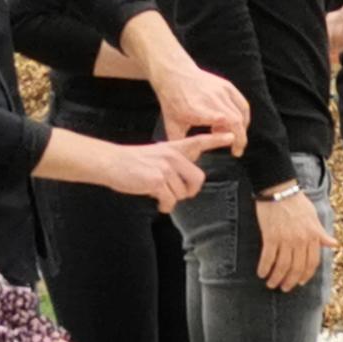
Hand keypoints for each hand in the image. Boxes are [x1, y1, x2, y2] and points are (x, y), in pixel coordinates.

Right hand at [104, 131, 234, 211]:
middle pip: (197, 179)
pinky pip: (170, 200)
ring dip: (170, 198)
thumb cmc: (134, 163)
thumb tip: (189, 184)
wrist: (111, 162)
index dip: (216, 140)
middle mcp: (173, 156)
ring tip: (156, 190)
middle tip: (175, 192)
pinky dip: (164, 205)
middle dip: (189, 190)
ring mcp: (165, 167)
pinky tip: (155, 200)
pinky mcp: (157, 180)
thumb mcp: (157, 155)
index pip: (198, 142)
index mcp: (174, 148)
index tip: (231, 136)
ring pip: (181, 193)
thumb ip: (175, 164)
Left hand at [154, 63, 249, 157]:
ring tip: (229, 135)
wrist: (174, 73)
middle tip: (236, 150)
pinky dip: (244, 118)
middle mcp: (211, 99)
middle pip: (235, 120)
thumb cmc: (172, 100)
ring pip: (241, 115)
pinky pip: (243, 106)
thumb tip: (189, 160)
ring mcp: (221, 91)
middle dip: (239, 138)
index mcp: (196, 109)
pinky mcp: (227, 86)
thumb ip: (181, 143)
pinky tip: (236, 124)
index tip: (233, 146)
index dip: (228, 130)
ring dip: (240, 129)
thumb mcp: (171, 123)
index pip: (218, 117)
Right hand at [254, 189, 337, 290]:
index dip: (306, 275)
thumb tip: (334, 244)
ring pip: (282, 266)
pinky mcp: (271, 236)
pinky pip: (268, 257)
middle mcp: (301, 240)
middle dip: (290, 281)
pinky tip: (261, 273)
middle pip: (296, 268)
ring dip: (276, 278)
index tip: (300, 282)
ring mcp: (286, 239)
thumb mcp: (314, 218)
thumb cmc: (297, 203)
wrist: (279, 190)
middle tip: (284, 288)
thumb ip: (321, 234)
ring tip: (271, 284)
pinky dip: (264, 268)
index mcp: (313, 236)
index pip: (312, 263)